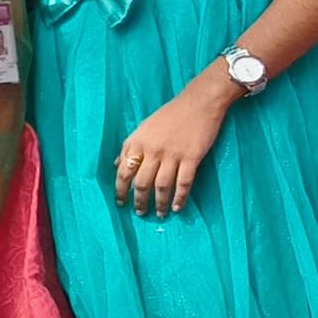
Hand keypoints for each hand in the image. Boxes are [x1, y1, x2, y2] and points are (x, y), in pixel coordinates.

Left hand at [112, 81, 232, 215]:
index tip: (121, 203)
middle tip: (141, 213)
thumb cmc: (171, 114)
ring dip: (160, 203)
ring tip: (160, 214)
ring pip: (162, 186)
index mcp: (138, 142)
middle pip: (142, 183)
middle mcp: (152, 150)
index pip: (124, 172)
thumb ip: (131, 147)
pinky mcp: (192, 157)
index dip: (121, 190)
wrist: (199, 102)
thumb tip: (117, 165)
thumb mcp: (144, 127)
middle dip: (140, 201)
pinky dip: (180, 197)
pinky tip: (178, 207)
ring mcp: (172, 154)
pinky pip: (184, 182)